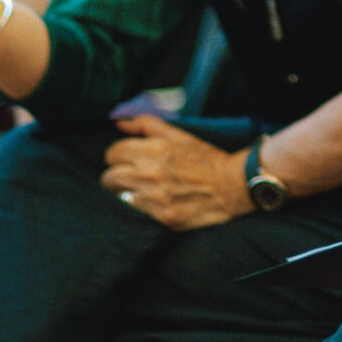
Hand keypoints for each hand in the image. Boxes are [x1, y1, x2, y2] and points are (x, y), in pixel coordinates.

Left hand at [103, 116, 255, 230]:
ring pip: (118, 198)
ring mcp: (154, 199)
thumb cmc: (205, 158)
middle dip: (118, 176)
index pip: (112, 153)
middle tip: (132, 178)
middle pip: (109, 177)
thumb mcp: (178, 134)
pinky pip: (134, 215)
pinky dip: (139, 210)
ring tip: (142, 193)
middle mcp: (149, 174)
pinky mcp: (162, 218)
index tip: (127, 160)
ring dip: (127, 195)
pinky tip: (151, 205)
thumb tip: (118, 123)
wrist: (232, 186)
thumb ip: (145, 125)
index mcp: (153, 149)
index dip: (118, 156)